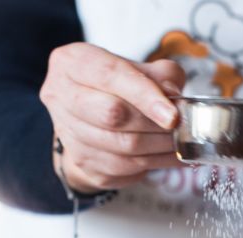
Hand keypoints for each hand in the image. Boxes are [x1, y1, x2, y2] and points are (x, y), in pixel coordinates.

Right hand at [40, 43, 185, 192]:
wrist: (89, 117)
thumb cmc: (115, 87)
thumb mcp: (137, 67)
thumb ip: (160, 75)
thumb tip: (175, 98)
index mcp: (71, 62)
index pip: (111, 76)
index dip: (145, 96)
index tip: (174, 115)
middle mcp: (60, 96)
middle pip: (112, 114)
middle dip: (154, 124)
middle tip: (182, 127)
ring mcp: (67, 133)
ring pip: (120, 147)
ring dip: (158, 148)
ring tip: (181, 143)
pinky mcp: (80, 162)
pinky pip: (122, 169)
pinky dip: (153, 165)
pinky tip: (169, 157)